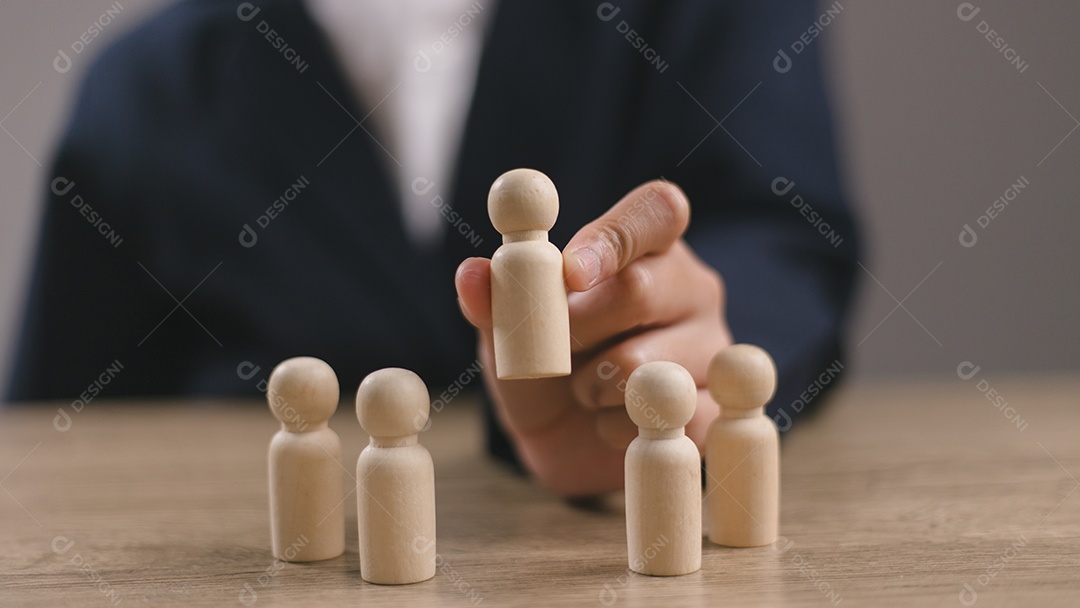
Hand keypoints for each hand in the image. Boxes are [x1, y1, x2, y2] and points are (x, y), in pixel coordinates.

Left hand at [455, 180, 731, 496]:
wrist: (560, 438)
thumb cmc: (543, 362)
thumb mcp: (510, 329)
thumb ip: (496, 300)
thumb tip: (472, 274)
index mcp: (647, 246)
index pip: (655, 211)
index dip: (613, 236)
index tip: (569, 270)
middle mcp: (690, 289)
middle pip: (642, 289)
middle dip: (578, 325)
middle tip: (552, 345)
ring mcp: (710, 348)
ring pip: (652, 364)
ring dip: (593, 385)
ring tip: (582, 388)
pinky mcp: (710, 408)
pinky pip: (668, 418)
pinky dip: (618, 427)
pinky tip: (607, 422)